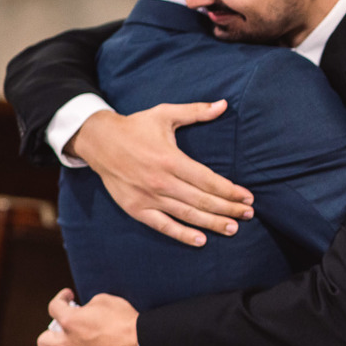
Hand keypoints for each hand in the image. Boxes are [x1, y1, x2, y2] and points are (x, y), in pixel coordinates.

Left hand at [37, 289, 144, 345]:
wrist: (142, 343)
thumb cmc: (124, 319)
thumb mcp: (106, 300)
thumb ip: (89, 305)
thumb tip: (86, 311)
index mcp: (70, 322)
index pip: (53, 307)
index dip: (60, 298)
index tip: (69, 296)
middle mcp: (68, 342)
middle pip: (43, 341)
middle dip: (50, 332)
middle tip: (64, 325)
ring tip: (78, 339)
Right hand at [71, 102, 253, 245]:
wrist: (97, 141)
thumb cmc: (136, 127)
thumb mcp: (165, 114)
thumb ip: (196, 111)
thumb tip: (224, 104)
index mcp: (170, 159)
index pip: (208, 180)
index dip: (230, 191)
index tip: (248, 198)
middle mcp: (161, 181)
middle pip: (202, 200)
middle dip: (228, 209)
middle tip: (248, 214)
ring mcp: (148, 197)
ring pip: (187, 214)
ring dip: (212, 223)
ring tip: (233, 229)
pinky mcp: (136, 209)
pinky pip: (162, 226)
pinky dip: (182, 234)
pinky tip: (201, 241)